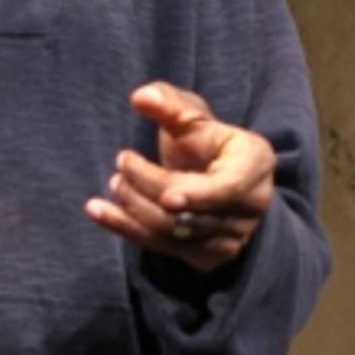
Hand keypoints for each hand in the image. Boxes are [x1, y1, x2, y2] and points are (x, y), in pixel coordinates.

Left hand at [86, 81, 275, 272]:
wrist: (216, 176)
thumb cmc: (205, 140)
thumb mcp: (191, 114)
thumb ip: (169, 104)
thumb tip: (141, 97)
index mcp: (256, 164)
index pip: (227, 189)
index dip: (197, 195)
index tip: (166, 194)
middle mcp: (252, 207)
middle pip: (191, 212)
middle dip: (148, 190)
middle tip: (121, 164)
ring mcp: (232, 237)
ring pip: (173, 233)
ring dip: (134, 209)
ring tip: (114, 182)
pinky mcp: (208, 257)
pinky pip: (163, 250)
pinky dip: (127, 230)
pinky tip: (99, 211)